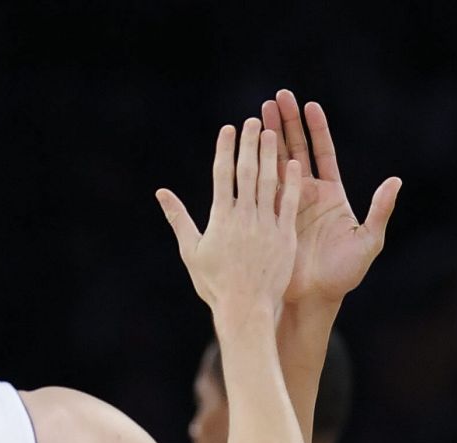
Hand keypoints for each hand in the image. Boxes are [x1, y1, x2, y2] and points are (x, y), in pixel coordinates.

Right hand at [157, 119, 302, 314]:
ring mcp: (266, 226)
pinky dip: (291, 184)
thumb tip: (161, 193)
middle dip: (250, 143)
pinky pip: (288, 205)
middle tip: (254, 120)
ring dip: (271, 156)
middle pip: (247, 171)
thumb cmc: (215, 284)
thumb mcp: (192, 251)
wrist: (245, 309)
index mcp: (221, 218)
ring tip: (273, 133)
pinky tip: (294, 164)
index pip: (223, 174)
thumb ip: (179, 218)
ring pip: (269, 183)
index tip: (229, 129)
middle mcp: (244, 217)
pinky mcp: (284, 237)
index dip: (225, 149)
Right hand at [263, 90, 400, 305]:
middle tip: (278, 97)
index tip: (310, 105)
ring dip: (268, 137)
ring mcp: (287, 203)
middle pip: (296, 149)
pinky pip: (262, 185)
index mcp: (331, 195)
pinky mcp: (271, 215)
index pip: (323, 153)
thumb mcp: (368, 242)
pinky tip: (248, 144)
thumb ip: (380, 211)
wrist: (314, 297)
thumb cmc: (344, 274)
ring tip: (260, 111)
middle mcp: (308, 194)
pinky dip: (255, 164)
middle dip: (288, 123)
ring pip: (276, 162)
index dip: (316, 129)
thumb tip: (395, 181)